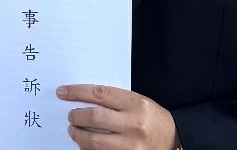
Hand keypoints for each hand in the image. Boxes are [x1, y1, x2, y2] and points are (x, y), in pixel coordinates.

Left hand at [57, 84, 176, 149]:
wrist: (174, 139)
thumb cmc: (151, 117)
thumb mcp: (137, 101)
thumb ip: (114, 100)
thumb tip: (81, 99)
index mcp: (136, 104)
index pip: (99, 94)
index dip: (77, 92)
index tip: (62, 92)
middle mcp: (134, 124)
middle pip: (94, 117)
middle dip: (76, 116)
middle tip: (71, 115)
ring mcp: (131, 145)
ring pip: (94, 140)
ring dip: (78, 135)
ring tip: (74, 130)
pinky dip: (88, 149)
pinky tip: (84, 144)